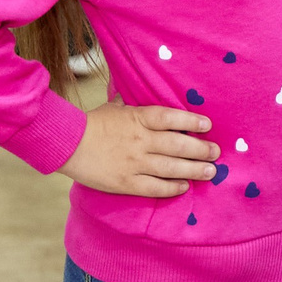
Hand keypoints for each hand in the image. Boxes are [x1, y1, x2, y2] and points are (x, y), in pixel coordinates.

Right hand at [61, 102, 219, 196]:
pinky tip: (184, 187)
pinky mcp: (126, 182)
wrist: (66, 144)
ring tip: (210, 171)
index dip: (191, 121)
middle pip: (178, 145)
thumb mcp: (113, 107)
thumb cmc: (91, 123)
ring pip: (171, 168)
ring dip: (194, 170)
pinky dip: (172, 188)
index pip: (171, 118)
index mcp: (137, 118)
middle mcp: (140, 140)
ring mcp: (134, 163)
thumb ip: (130, 104)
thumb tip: (137, 93)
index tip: (207, 125)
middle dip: (201, 149)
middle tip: (216, 153)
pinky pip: (155, 187)